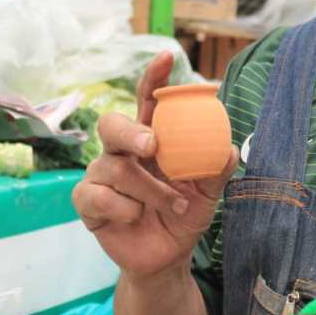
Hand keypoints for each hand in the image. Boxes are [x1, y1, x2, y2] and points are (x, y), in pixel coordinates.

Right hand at [71, 51, 238, 279]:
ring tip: (173, 205)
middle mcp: (121, 152)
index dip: (153, 77)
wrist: (167, 256)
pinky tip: (136, 217)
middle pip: (112, 124)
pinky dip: (124, 209)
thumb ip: (216, 168)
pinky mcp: (87, 203)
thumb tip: (228, 147)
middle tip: (152, 145)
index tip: (167, 58)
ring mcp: (101, 176)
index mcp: (150, 139)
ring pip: (116, 169)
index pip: (147, 100)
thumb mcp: (208, 192)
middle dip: (131, 131)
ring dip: (150, 189)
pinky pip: (99, 197)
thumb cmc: (183, 214)